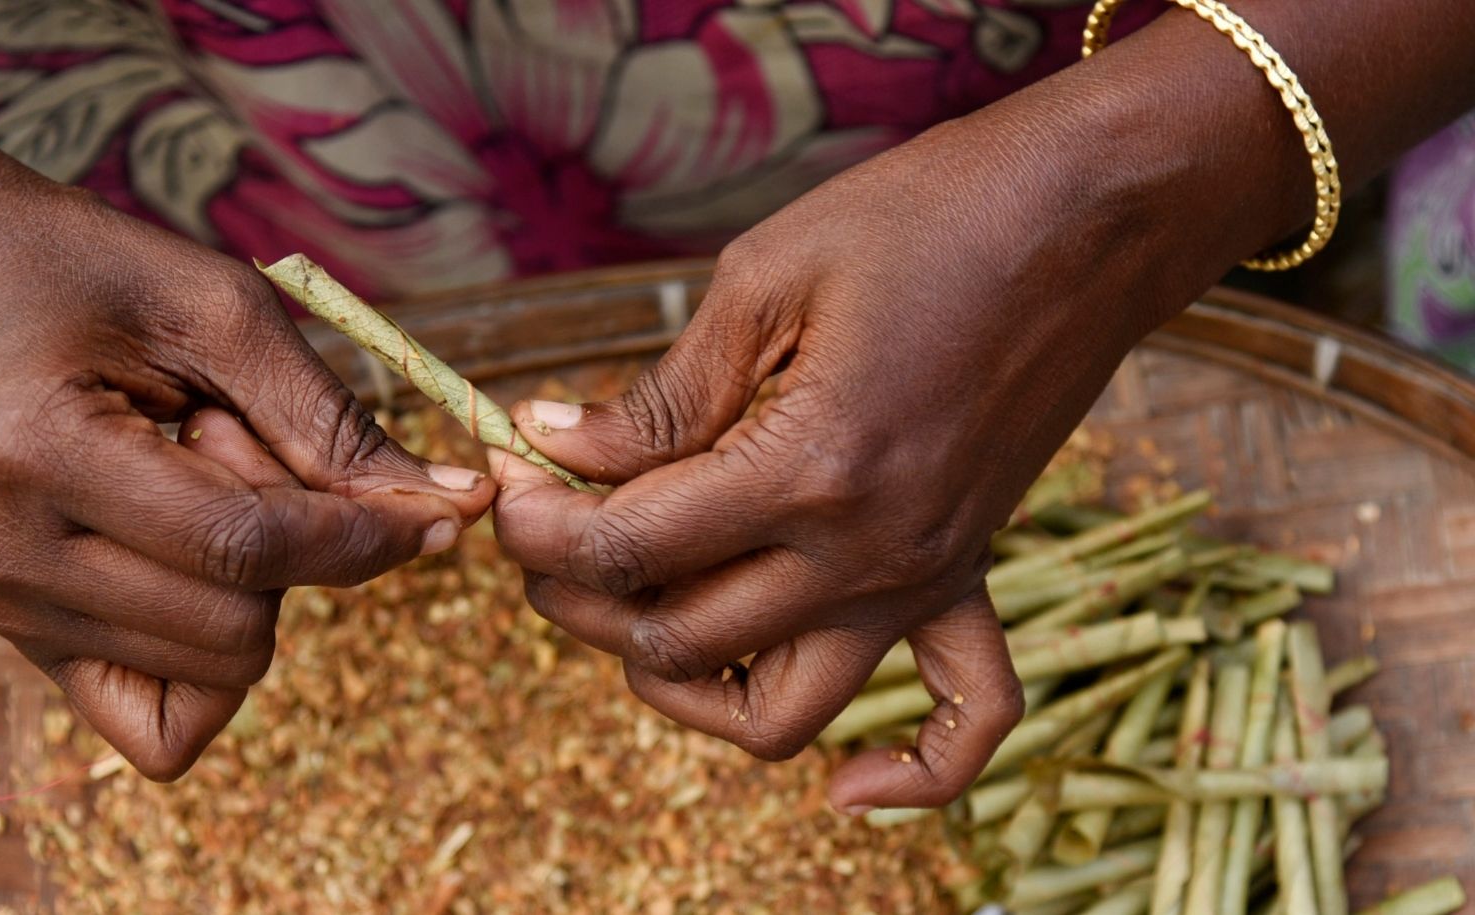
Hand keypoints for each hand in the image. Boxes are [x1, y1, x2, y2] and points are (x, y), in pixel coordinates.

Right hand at [0, 182, 493, 779]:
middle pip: (238, 629)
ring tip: (189, 481)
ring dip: (250, 589)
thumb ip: (327, 416)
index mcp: (40, 455)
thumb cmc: (73, 268)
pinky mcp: (13, 637)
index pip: (246, 549)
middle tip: (232, 442)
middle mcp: (5, 558)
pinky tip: (192, 564)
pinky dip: (208, 662)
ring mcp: (1, 610)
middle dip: (293, 549)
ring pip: (214, 676)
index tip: (442, 506)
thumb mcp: (213, 304)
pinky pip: (156, 720)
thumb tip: (447, 506)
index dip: (366, 536)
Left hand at [488, 97, 1241, 810]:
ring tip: (635, 609)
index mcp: (808, 469)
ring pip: (780, 717)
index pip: (629, 547)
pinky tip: (841, 785)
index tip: (505, 484)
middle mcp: (868, 554)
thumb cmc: (925, 217)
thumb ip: (658, 395)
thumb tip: (553, 446)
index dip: (538, 525)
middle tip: (544, 529)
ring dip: (684, 688)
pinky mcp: (968, 574)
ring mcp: (924, 577)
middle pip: (679, 640)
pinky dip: (908, 774)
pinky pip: (965, 719)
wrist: (1088, 216)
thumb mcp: (762, 280)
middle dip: (580, 594)